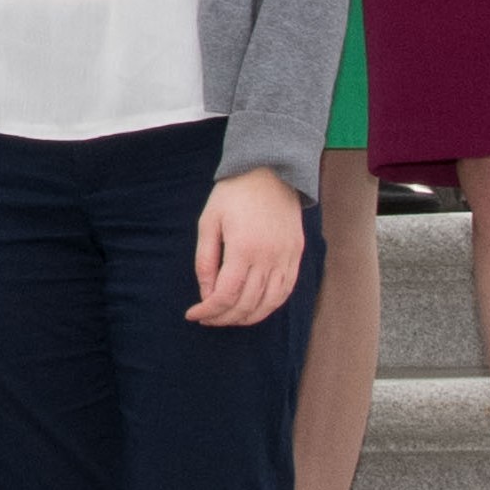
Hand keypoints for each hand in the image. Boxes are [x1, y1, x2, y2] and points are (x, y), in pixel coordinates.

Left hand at [187, 166, 308, 328]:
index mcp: (243, 249)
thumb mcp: (209, 221)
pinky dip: (269, 307)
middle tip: (208, 318)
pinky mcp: (296, 256)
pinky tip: (255, 309)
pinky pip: (285, 292)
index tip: (193, 314)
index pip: (226, 295)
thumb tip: (206, 294)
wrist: (271, 171)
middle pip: (246, 304)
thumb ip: (205, 260)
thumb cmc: (234, 194)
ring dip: (246, 318)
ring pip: (268, 304)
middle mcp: (268, 258)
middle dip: (223, 318)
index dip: (208, 310)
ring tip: (228, 318)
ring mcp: (286, 259)